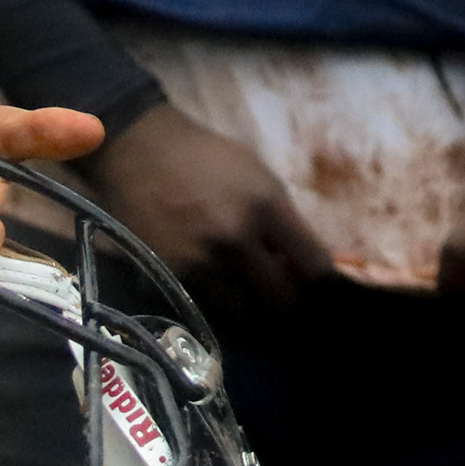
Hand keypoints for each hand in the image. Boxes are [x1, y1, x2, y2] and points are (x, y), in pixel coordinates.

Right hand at [83, 102, 337, 316]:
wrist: (143, 153)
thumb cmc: (209, 159)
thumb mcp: (260, 176)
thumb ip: (285, 221)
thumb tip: (306, 264)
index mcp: (266, 206)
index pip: (314, 265)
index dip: (321, 279)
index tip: (314, 280)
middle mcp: (236, 239)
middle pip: (282, 298)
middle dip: (287, 296)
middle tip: (281, 289)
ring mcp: (201, 263)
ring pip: (245, 312)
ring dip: (251, 304)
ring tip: (247, 289)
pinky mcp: (171, 277)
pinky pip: (208, 308)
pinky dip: (218, 303)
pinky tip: (217, 285)